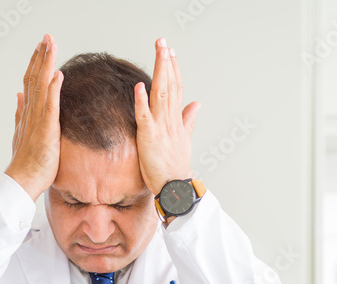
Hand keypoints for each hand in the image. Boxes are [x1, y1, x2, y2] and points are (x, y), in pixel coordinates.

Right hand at [5, 34, 63, 201]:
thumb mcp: (22, 133)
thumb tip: (18, 95)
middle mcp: (30, 113)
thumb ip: (20, 112)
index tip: (41, 47)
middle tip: (46, 37)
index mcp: (27, 113)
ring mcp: (36, 120)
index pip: (31, 82)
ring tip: (50, 45)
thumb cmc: (26, 163)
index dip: (36, 63)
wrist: (22, 180)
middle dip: (41, 56)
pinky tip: (58, 74)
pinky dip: (53, 89)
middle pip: (34, 78)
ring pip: (41, 86)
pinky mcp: (46, 130)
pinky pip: (50, 106)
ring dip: (46, 64)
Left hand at [133, 37, 200, 196]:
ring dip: (160, 72)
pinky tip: (139, 86)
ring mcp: (161, 128)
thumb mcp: (184, 139)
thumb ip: (189, 119)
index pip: (176, 88)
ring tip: (158, 53)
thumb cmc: (176, 166)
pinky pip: (145, 117)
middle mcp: (170, 120)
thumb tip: (197, 103)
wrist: (176, 187)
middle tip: (163, 42)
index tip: (171, 51)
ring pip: (161, 94)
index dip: (174, 69)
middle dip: (166, 62)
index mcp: (176, 120)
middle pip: (170, 85)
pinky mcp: (149, 138)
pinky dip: (141, 101)